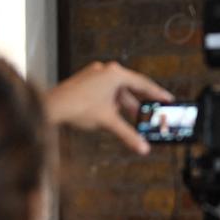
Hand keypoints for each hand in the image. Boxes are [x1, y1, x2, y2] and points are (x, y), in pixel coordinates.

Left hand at [44, 61, 173, 154]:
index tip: (168, 99)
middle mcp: (106, 71)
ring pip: (117, 91)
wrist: (51, 106)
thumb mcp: (108, 122)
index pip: (143, 84)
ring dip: (126, 106)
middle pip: (131, 88)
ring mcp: (95, 75)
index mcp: (115, 74)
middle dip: (142, 103)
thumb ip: (128, 135)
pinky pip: (107, 92)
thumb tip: (143, 148)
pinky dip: (114, 103)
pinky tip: (116, 115)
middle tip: (153, 113)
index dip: (157, 94)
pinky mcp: (86, 82)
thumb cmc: (78, 107)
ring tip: (135, 119)